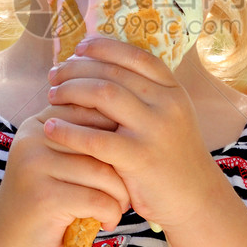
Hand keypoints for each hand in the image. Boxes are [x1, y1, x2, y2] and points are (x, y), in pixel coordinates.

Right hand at [0, 97, 129, 246]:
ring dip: (120, 195)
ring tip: (120, 207)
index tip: (127, 157)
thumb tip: (130, 120)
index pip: (90, 112)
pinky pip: (96, 199)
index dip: (117, 135)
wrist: (8, 237)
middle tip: (131, 187)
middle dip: (123, 167)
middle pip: (99, 141)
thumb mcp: (59, 160)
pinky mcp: (44, 197)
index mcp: (39, 123)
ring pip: (101, 172)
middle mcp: (33, 138)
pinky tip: (107, 222)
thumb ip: (82, 139)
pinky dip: (110, 213)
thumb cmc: (46, 196)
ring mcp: (35, 166)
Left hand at [44, 37, 223, 233]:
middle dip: (77, 69)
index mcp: (173, 90)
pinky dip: (69, 131)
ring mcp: (154, 130)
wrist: (195, 199)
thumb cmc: (172, 156)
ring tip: (52, 95)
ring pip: (104, 95)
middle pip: (113, 72)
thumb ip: (146, 95)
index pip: (135, 56)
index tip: (79, 49)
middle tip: (54, 74)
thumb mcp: (170, 117)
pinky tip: (51, 128)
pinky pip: (96, 139)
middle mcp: (167, 104)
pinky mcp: (139, 159)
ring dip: (71, 91)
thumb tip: (103, 67)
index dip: (104, 47)